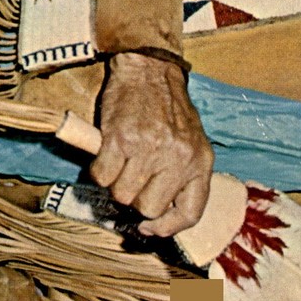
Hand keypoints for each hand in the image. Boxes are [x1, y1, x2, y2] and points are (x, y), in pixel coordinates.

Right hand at [90, 52, 213, 236]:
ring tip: (124, 161)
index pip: (190, 214)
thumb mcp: (192, 144)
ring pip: (122, 196)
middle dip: (136, 199)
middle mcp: (178, 158)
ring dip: (117, 183)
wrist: (150, 71)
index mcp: (200, 162)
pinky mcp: (120, 140)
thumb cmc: (169, 111)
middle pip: (149, 209)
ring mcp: (149, 150)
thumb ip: (183, 177)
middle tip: (135, 177)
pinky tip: (109, 153)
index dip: (168, 228)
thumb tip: (159, 220)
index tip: (150, 227)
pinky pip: (102, 177)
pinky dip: (100, 170)